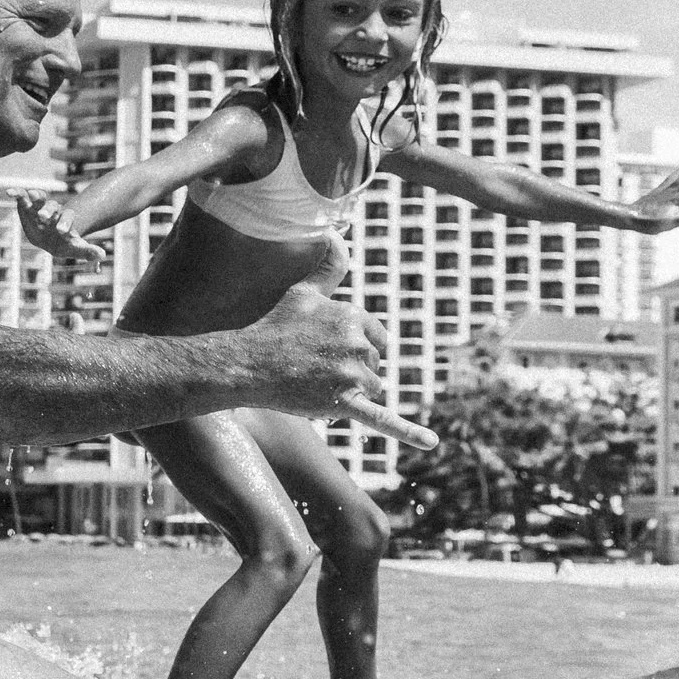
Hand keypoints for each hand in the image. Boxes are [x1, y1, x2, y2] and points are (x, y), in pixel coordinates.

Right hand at [15, 192, 105, 264]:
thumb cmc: (64, 243)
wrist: (51, 239)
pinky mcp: (26, 206)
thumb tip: (103, 255)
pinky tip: (9, 192)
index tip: (63, 232)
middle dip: (49, 210)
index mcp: (65, 219)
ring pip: (39, 198)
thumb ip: (88, 251)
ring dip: (35, 196)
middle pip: (53, 206)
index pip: (67, 217)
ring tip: (31, 194)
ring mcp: (39, 207)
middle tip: (43, 217)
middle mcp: (54, 211)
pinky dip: (17, 193)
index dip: (66, 222)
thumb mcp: (76, 248)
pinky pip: (22, 197)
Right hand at [245, 245, 437, 449]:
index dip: (354, 348)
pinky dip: (409, 432)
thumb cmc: (274, 328)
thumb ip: (330, 268)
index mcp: (354, 316)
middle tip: (315, 368)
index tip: (327, 350)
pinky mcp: (342, 402)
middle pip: (375, 365)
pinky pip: (381, 419)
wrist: (247, 364)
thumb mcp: (304, 293)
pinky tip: (431, 443)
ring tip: (316, 384)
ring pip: (372, 388)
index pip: (377, 339)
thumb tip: (338, 235)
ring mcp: (351, 374)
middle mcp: (357, 343)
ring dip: (351, 391)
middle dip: (352, 371)